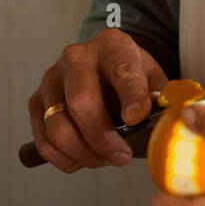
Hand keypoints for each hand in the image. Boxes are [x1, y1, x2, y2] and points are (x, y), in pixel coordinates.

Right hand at [28, 28, 167, 172]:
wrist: (101, 66)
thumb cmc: (129, 74)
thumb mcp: (151, 75)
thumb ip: (160, 95)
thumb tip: (168, 117)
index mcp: (112, 46)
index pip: (122, 70)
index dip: (130, 96)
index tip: (137, 119)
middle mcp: (76, 57)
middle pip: (81, 102)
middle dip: (102, 138)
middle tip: (121, 157)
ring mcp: (51, 79)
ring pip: (58, 127)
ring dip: (84, 154)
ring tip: (105, 159)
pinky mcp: (36, 101)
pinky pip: (44, 140)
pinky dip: (65, 159)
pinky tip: (84, 158)